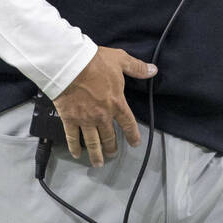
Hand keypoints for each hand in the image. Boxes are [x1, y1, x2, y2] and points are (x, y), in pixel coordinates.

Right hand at [52, 45, 156, 166]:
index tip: (135, 143)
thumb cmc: (95, 61)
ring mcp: (85, 119)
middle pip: (109, 136)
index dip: (133, 135)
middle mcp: (102, 115)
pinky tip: (77, 154)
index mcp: (116, 103)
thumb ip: (137, 68)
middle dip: (112, 147)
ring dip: (96, 154)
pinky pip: (72, 137)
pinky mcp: (69, 119)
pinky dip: (74, 147)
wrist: (70, 64)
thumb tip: (153, 70)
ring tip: (98, 163)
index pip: (128, 123)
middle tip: (113, 154)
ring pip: (92, 142)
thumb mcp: (120, 60)